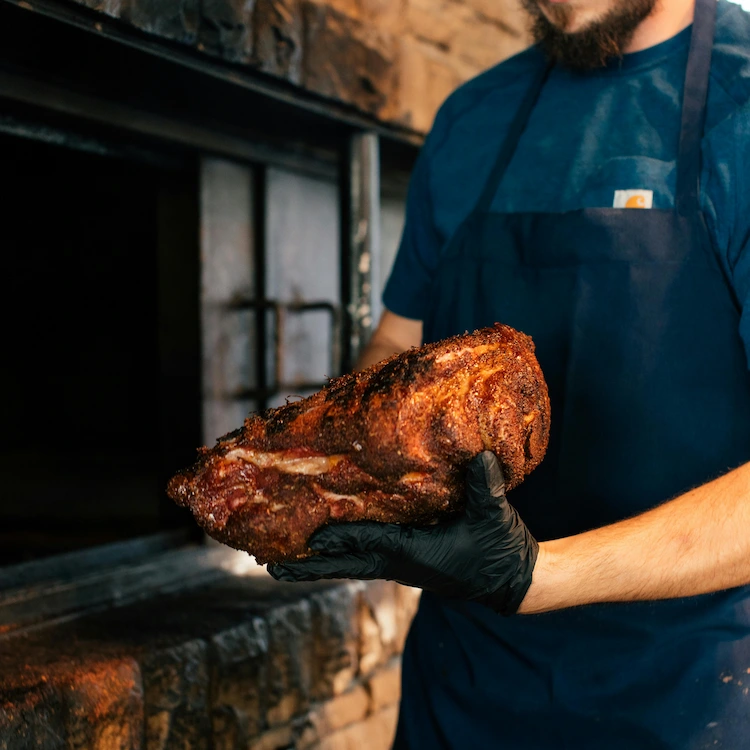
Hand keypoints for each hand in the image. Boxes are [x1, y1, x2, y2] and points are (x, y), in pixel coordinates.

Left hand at [267, 451, 537, 614]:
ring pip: (350, 564)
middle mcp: (401, 563)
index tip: (313, 535)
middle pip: (347, 565)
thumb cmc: (501, 549)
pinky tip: (323, 545)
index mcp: (418, 553)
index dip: (344, 538)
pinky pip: (363, 558)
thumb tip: (480, 455)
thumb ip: (486, 487)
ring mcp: (400, 565)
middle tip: (270, 565)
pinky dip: (339, 554)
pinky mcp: (404, 562)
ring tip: (281, 559)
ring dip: (317, 562)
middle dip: (310, 566)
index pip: (372, 544)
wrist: (511, 580)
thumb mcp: (496, 515)